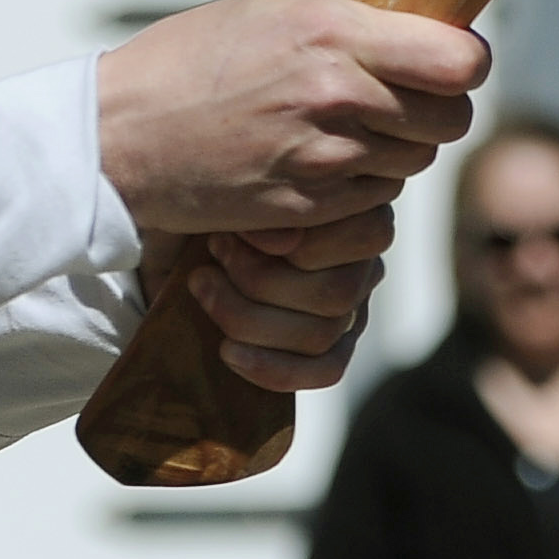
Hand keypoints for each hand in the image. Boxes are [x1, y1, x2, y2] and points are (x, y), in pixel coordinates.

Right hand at [97, 0, 486, 236]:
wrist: (119, 136)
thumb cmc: (191, 60)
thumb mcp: (273, 5)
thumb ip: (354, 9)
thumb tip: (422, 11)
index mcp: (335, 33)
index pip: (460, 60)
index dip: (466, 61)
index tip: (450, 59)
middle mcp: (339, 96)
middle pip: (452, 117)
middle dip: (436, 107)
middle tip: (402, 94)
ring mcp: (326, 158)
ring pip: (417, 160)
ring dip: (398, 146)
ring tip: (346, 124)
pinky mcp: (310, 208)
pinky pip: (376, 197)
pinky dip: (361, 181)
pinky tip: (318, 157)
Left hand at [187, 206, 395, 393]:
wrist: (192, 227)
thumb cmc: (222, 197)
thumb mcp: (243, 188)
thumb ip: (272, 209)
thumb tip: (285, 243)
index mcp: (359, 211)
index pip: (365, 235)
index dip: (299, 239)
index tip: (235, 228)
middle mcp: (365, 263)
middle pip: (335, 293)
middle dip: (259, 279)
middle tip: (213, 254)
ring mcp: (353, 310)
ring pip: (321, 334)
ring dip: (247, 317)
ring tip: (203, 288)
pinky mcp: (334, 349)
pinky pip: (324, 370)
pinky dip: (270, 367)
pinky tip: (227, 351)